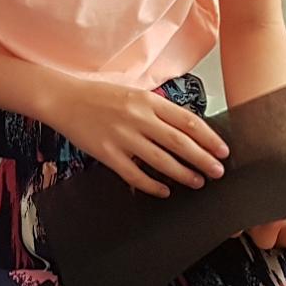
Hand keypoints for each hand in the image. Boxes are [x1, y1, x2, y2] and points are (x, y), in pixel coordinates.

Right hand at [44, 75, 228, 197]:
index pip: (188, 121)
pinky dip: (152, 185)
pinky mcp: (106, 153)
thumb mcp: (133, 94)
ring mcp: (122, 137)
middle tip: (217, 172)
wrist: (63, 99)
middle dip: (203, 159)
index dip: (209, 138)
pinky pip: (134, 174)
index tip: (222, 150)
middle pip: (179, 142)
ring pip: (161, 161)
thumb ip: (158, 110)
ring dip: (183, 174)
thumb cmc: (99, 96)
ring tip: (197, 183)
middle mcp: (137, 118)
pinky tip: (163, 191)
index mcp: (147, 101)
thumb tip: (186, 130)